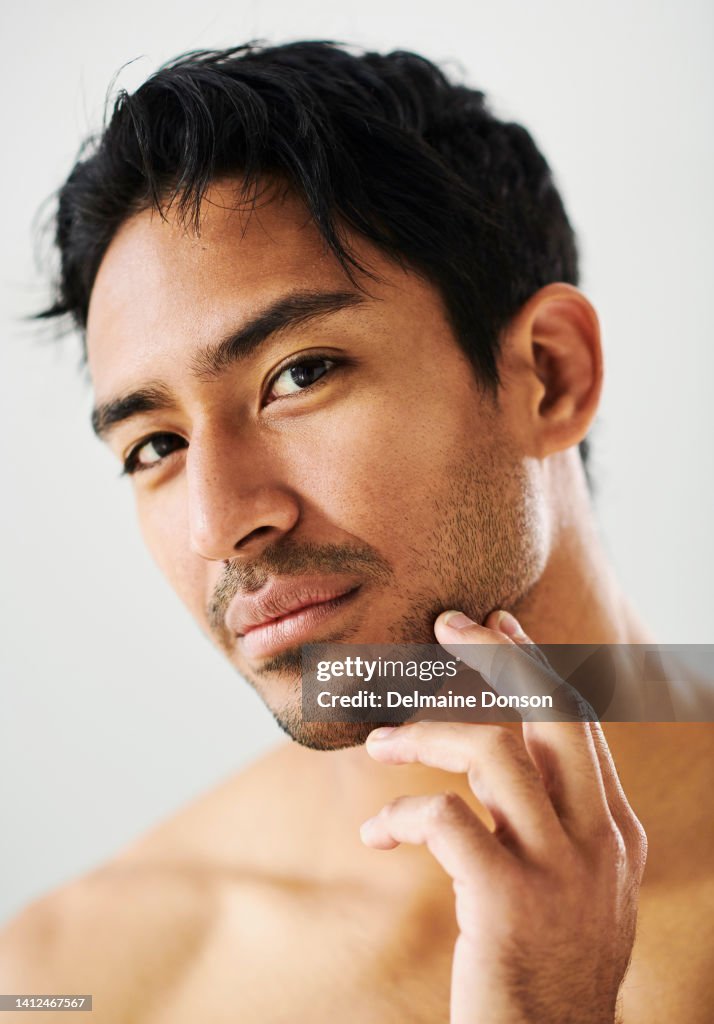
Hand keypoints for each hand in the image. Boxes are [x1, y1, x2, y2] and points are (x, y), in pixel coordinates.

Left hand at [360, 609, 646, 1023]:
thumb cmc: (546, 970)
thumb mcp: (570, 888)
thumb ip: (549, 822)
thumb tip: (502, 758)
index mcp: (613, 830)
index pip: (577, 723)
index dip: (534, 664)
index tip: (497, 623)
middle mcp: (597, 840)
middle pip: (551, 714)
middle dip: (498, 656)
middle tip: (447, 623)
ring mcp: (559, 870)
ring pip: (496, 751)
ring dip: (427, 733)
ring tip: (379, 741)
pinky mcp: (509, 902)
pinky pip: (446, 820)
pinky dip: (402, 814)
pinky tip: (376, 835)